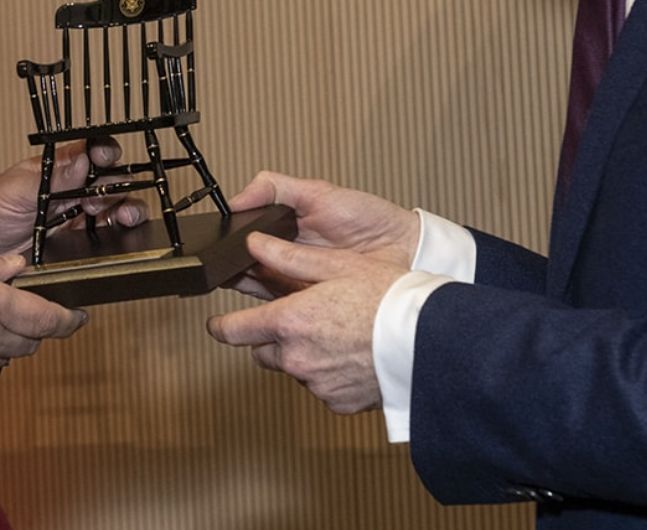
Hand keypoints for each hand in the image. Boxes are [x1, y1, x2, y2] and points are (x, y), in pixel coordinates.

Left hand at [0, 139, 146, 254]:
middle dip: (119, 184)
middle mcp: (72, 188)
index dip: (102, 151)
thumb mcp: (12, 192)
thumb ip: (49, 179)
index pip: (89, 151)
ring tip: (124, 217)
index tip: (105, 159)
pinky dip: (121, 233)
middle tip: (107, 198)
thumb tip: (83, 160)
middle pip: (111, 178)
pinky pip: (109, 235)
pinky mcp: (81, 242)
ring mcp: (78, 214)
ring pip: (117, 205)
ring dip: (127, 208)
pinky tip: (121, 235)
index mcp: (56, 167)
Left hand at [206, 233, 402, 413]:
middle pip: (264, 351)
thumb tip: (256, 244)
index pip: (234, 331)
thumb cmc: (390, 299)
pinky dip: (330, 375)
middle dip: (275, 337)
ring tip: (338, 335)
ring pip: (295, 369)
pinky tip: (352, 356)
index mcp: (290, 322)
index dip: (221, 327)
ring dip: (305, 356)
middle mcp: (297, 358)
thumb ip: (289, 259)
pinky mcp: (338, 403)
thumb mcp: (338, 266)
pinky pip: (322, 388)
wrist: (429, 341)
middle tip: (304, 320)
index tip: (217, 325)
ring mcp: (317, 384)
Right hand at [227, 171, 419, 296]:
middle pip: (246, 269)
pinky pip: (284, 308)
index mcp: (284, 234)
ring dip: (247, 286)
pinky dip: (272, 305)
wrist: (403, 246)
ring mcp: (298, 285)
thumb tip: (236, 198)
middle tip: (223, 265)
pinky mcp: (312, 305)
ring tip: (239, 277)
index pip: (244, 242)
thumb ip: (275, 188)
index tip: (218, 243)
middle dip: (231, 268)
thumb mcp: (318, 192)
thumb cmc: (368, 218)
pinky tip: (266, 297)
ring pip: (259, 290)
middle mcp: (287, 261)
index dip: (229, 243)